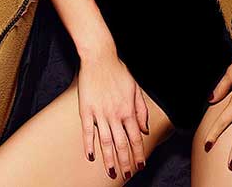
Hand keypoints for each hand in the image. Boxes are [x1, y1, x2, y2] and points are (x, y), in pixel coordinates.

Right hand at [77, 47, 149, 180]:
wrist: (100, 58)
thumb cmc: (118, 71)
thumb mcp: (135, 89)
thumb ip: (141, 110)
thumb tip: (145, 129)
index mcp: (128, 110)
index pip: (135, 138)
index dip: (138, 154)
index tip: (140, 165)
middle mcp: (115, 114)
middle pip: (122, 144)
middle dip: (125, 162)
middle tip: (127, 175)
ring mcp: (100, 113)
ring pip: (106, 142)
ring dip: (109, 159)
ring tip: (111, 172)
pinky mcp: (86, 110)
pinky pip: (88, 131)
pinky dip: (88, 145)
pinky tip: (90, 156)